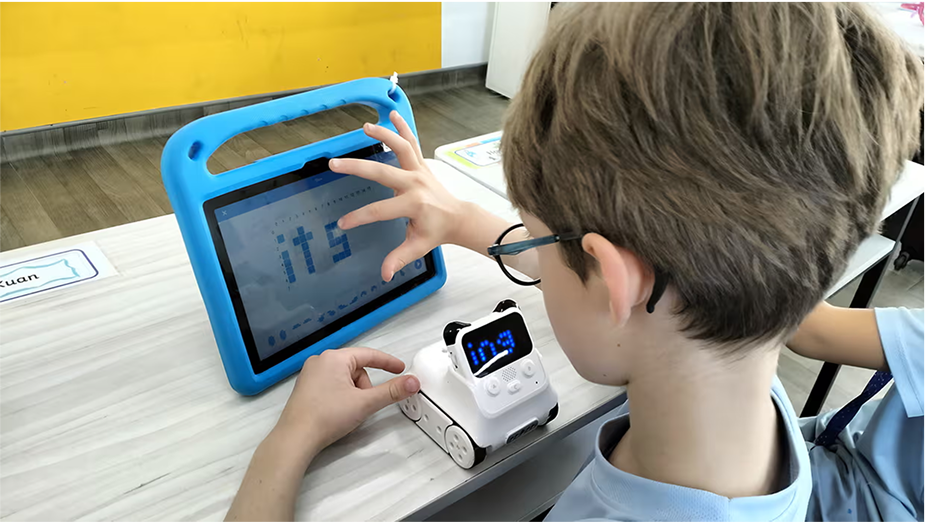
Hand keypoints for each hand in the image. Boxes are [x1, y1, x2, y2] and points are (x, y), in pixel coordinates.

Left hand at [273, 347, 420, 461]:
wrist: (296, 438)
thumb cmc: (324, 417)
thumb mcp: (365, 403)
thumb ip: (391, 391)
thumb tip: (411, 382)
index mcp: (334, 358)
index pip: (369, 355)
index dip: (387, 363)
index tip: (399, 369)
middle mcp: (320, 361)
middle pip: (357, 369)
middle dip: (364, 388)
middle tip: (360, 405)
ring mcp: (311, 374)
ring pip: (345, 379)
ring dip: (353, 394)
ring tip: (345, 412)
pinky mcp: (306, 388)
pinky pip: (332, 386)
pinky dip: (341, 397)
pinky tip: (336, 412)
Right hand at [330, 111, 468, 281]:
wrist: (457, 217)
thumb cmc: (436, 231)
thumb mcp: (417, 247)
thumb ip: (399, 258)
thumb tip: (385, 274)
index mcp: (412, 204)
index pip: (379, 211)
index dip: (359, 217)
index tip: (342, 223)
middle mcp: (415, 183)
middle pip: (382, 172)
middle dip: (357, 168)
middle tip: (335, 163)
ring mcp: (419, 170)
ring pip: (401, 147)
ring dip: (384, 135)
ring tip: (365, 127)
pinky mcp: (421, 164)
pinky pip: (411, 142)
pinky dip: (403, 127)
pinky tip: (391, 114)